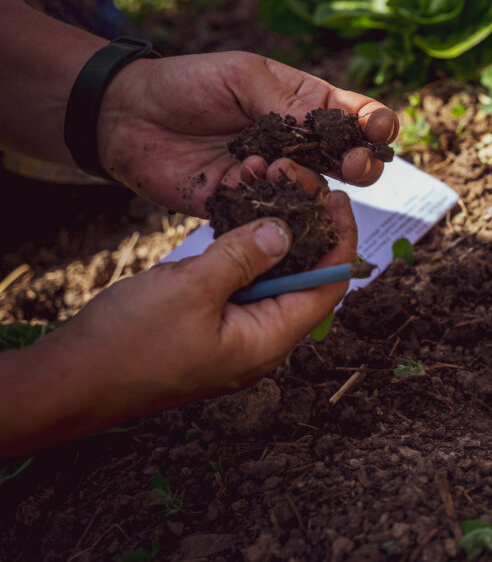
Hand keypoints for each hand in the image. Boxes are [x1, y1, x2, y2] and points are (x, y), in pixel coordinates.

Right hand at [0, 175, 356, 457]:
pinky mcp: (212, 331)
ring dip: (274, 241)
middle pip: (305, 281)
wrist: (71, 383)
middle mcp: (261, 344)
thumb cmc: (128, 344)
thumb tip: (286, 230)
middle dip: (308, 232)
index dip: (340, 241)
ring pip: (271, 282)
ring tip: (271, 195)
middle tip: (299, 187)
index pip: (328, 287)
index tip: (336, 201)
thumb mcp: (191, 288)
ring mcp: (236, 339)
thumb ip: (243, 257)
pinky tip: (239, 224)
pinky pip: (242, 290)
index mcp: (269, 341)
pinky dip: (245, 257)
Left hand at [96, 51, 399, 214]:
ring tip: (280, 164)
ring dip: (311, 182)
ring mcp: (278, 178)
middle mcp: (301, 146)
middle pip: (353, 164)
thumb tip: (325, 127)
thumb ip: (286, 103)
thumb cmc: (188, 84)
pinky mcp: (249, 205)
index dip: (376, 125)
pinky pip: (277, 213)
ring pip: (319, 193)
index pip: (358, 118)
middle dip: (363, 165)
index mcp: (307, 105)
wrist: (129, 116)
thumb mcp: (242, 77)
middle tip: (354, 165)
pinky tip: (245, 174)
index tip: (375, 129)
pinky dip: (270, 198)